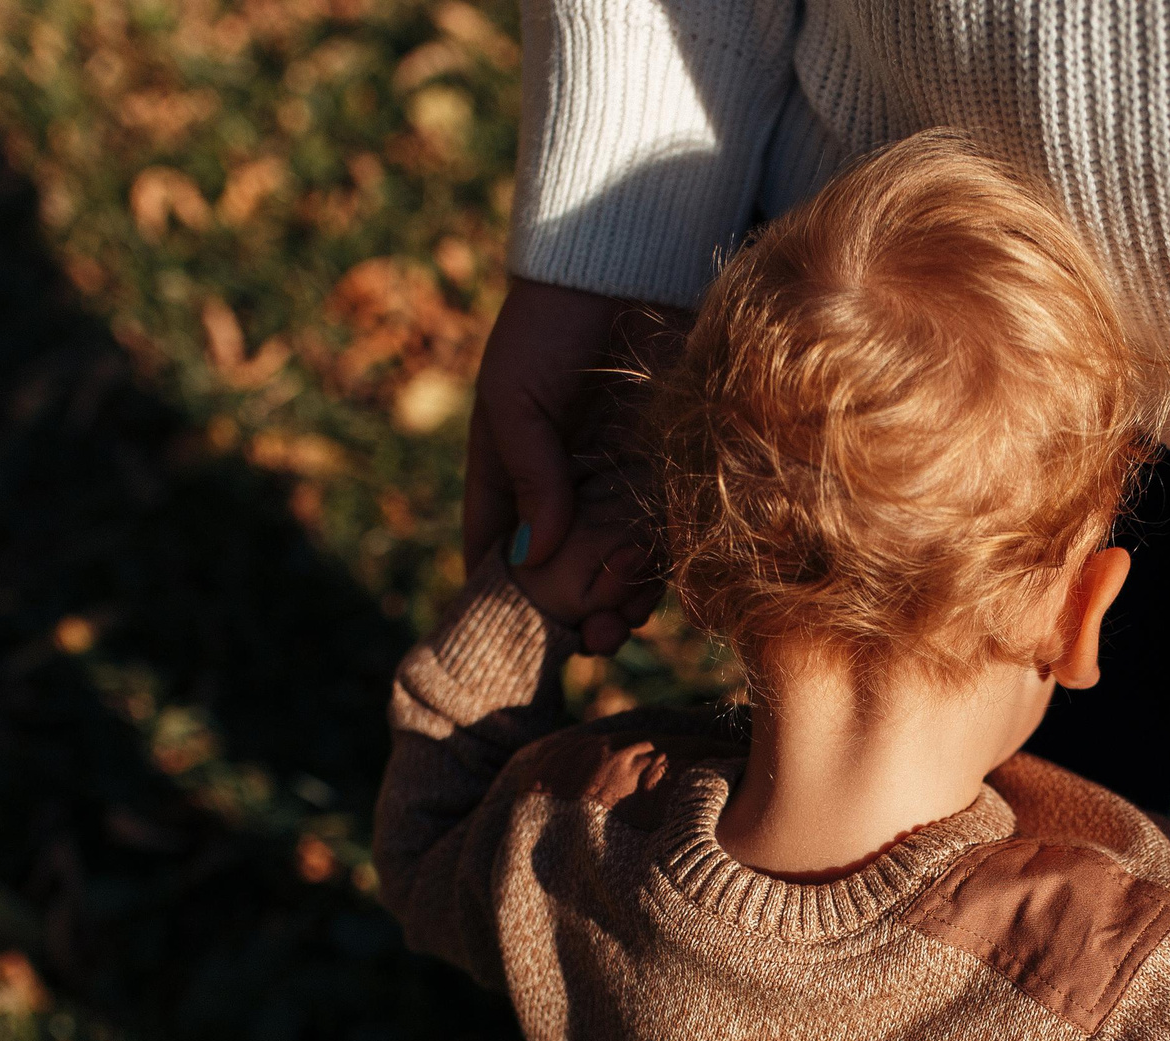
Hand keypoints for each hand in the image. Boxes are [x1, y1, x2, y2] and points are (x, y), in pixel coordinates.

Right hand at [462, 277, 687, 652]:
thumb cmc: (552, 327)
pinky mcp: (672, 477)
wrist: (627, 271)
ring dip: (621, 603)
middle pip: (566, 577)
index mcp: (512, 475)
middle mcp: (568, 492)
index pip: (498, 551)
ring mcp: (621, 488)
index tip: (521, 633)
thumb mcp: (516, 396)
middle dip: (575, 615)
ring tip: (623, 621)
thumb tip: (536, 558)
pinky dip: (664, 571)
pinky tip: (658, 589)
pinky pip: (668, 539)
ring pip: (618, 569)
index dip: (506, 598)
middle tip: (591, 639)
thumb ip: (527, 472)